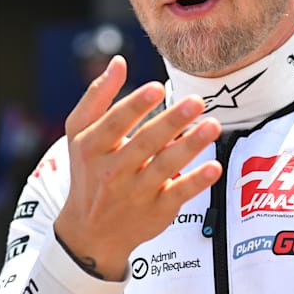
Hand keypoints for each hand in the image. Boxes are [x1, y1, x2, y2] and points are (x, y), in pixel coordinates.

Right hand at [54, 56, 221, 280]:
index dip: (136, 105)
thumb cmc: (88, 172)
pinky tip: (214, 166)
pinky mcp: (156, 210)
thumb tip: (118, 62)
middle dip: (172, 122)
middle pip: (145, 143)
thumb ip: (98, 97)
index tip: (157, 87)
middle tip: (197, 101)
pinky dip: (196, 181)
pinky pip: (178, 194)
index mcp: (92, 147)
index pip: (115, 123)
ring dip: (190, 146)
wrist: (91, 231)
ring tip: (212, 126)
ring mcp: (135, 193)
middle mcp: (112, 171)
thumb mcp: (79, 134)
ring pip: (165, 167)